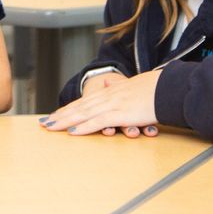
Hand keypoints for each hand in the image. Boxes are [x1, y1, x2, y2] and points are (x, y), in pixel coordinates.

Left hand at [41, 69, 162, 137]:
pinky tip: (73, 132)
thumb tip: (110, 81)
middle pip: (79, 107)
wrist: (168, 87)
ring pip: (84, 113)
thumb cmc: (155, 89)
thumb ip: (120, 86)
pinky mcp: (121, 114)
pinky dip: (84, 127)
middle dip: (61, 115)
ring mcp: (113, 105)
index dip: (69, 108)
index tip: (55, 115)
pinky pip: (98, 122)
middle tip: (44, 123)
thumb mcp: (133, 85)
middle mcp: (108, 97)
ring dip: (66, 121)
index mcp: (111, 92)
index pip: (85, 101)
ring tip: (51, 127)